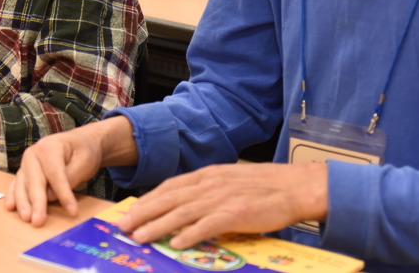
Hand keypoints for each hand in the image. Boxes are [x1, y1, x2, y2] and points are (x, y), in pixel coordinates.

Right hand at [5, 116, 136, 226]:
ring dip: (23, 202)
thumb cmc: (83, 151)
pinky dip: (12, 196)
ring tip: (26, 218)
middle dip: (37, 202)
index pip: (55, 174)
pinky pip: (16, 184)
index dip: (63, 193)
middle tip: (38, 221)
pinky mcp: (24, 171)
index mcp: (49, 147)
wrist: (79, 141)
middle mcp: (33, 153)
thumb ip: (70, 177)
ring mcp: (26, 162)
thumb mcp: (84, 161)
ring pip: (22, 184)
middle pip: (35, 181)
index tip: (72, 211)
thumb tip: (51, 196)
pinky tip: (10, 207)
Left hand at [118, 161, 328, 249]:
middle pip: (169, 199)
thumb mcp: (229, 182)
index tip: (130, 212)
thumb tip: (186, 207)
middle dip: (143, 213)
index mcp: (206, 176)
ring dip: (158, 225)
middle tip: (124, 226)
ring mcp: (221, 199)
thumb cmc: (264, 186)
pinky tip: (177, 243)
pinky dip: (191, 234)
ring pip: (181, 212)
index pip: (169, 188)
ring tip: (140, 237)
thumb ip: (207, 192)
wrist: (295, 185)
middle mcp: (209, 185)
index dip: (148, 200)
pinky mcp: (236, 213)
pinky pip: (208, 225)